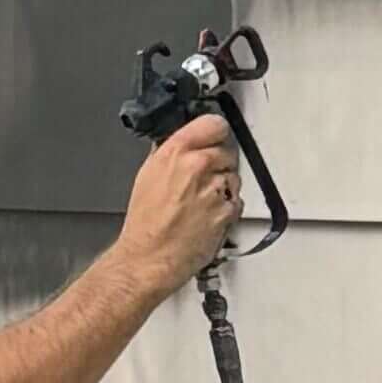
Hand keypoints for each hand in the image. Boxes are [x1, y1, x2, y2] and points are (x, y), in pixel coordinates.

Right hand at [120, 114, 242, 295]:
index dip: (216, 132)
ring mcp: (216, 189)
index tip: (215, 138)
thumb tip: (182, 142)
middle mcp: (198, 166)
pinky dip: (227, 209)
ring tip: (201, 203)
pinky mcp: (228, 211)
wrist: (149, 258)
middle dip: (219, 164)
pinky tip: (207, 217)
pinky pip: (237, 202)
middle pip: (228, 151)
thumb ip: (169, 153)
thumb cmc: (145, 224)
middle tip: (203, 181)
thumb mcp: (147, 175)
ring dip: (224, 187)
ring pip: (234, 177)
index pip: (214, 124)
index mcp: (176, 152)